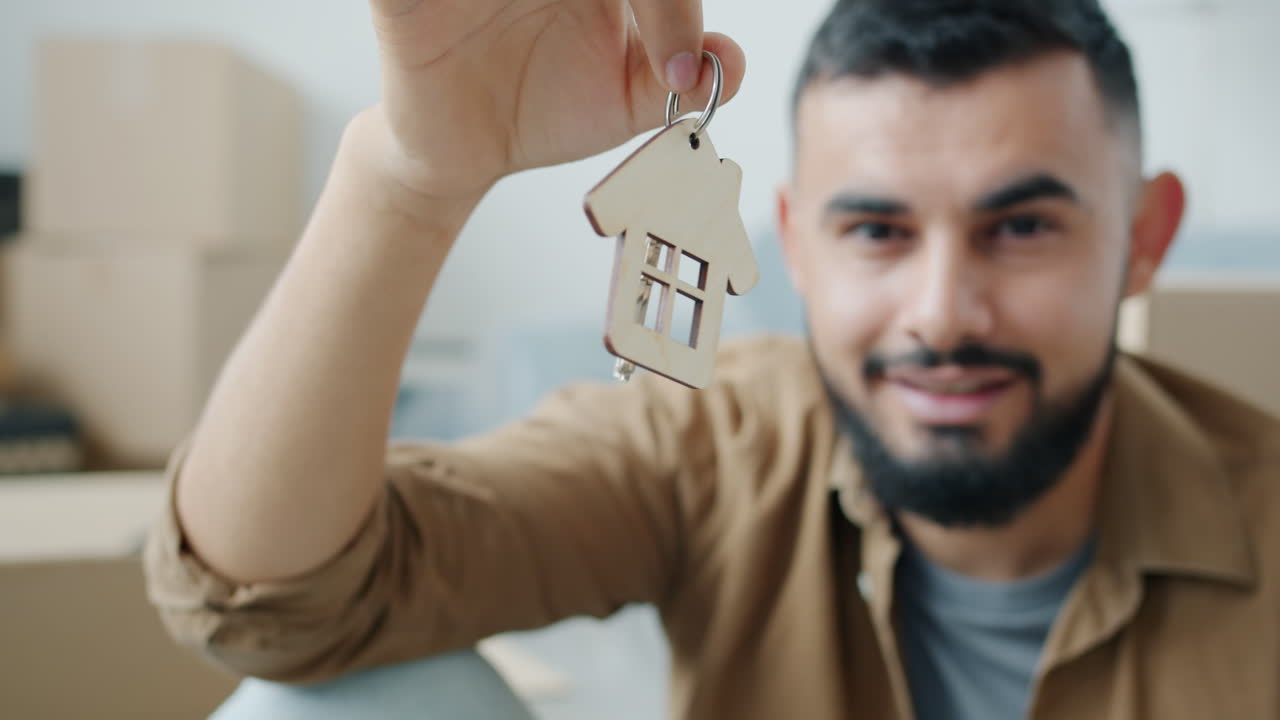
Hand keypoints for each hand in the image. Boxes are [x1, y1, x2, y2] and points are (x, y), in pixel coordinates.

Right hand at [366, 0, 744, 200]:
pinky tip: (488, 22)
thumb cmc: (546, 108)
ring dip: (547, 7)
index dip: (666, 8)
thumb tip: (728, 61)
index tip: (675, 67)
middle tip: (645, 44)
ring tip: (555, 28)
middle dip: (641, 5)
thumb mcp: (624, 99)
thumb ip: (680, 80)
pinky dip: (457, 5)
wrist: (467, 154)